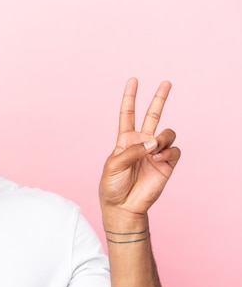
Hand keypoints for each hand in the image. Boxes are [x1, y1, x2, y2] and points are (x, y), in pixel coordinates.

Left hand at [99, 78, 180, 219]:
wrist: (123, 206)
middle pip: (152, 115)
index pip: (128, 114)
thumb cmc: (112, 186)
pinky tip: (159, 160)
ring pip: (167, 132)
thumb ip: (132, 151)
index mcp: (125, 140)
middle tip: (166, 82)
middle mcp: (141, 143)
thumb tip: (154, 143)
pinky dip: (167, 153)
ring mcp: (155, 152)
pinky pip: (174, 150)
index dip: (130, 98)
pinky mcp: (167, 164)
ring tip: (154, 151)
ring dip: (162, 138)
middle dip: (159, 98)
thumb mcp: (114, 165)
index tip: (133, 80)